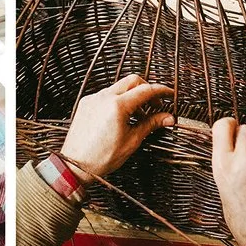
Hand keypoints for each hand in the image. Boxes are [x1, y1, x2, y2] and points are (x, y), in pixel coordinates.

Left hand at [56, 74, 176, 178]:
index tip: (169, 94)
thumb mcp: (132, 140)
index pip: (145, 90)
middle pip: (132, 81)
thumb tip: (167, 118)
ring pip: (119, 87)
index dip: (161, 90)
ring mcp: (93, 99)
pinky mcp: (86, 104)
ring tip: (140, 114)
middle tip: (156, 104)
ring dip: (132, 95)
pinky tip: (123, 115)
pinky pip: (106, 95)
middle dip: (147, 89)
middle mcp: (103, 98)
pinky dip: (118, 100)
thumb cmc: (100, 157)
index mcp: (116, 106)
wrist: (76, 165)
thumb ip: (150, 124)